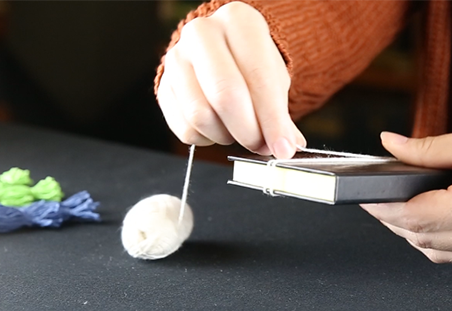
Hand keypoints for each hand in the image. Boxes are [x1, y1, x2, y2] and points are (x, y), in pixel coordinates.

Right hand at [157, 2, 304, 158]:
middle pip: (225, 95)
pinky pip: (185, 128)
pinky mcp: (163, 86)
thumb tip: (287, 146)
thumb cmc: (251, 65)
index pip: (258, 77)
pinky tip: (219, 128)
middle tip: (261, 145)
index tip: (283, 148)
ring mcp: (177, 59)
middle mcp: (202, 33)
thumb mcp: (274, 80)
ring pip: (201, 115)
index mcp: (238, 21)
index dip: (273, 120)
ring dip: (226, 135)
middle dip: (248, 131)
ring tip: (239, 131)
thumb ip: (282, 115)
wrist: (222, 52)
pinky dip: (207, 139)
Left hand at [361, 115, 451, 263]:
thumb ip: (427, 150)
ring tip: (399, 209)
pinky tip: (430, 222)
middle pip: (423, 239)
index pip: (417, 217)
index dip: (385, 209)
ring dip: (413, 235)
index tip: (367, 198)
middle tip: (379, 201)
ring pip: (439, 253)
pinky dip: (438, 242)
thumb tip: (390, 145)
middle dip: (394, 221)